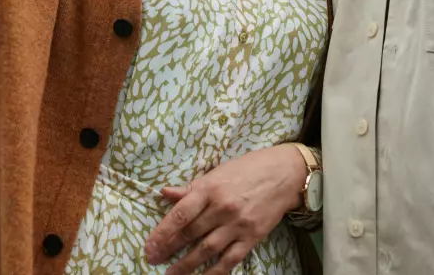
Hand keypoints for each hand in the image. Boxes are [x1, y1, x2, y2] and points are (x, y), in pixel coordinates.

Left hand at [143, 144, 305, 274]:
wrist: (284, 174)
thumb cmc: (247, 169)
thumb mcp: (216, 172)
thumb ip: (191, 188)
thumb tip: (165, 193)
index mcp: (209, 189)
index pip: (180, 214)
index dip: (163, 232)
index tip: (150, 244)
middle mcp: (222, 208)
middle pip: (191, 233)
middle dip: (169, 248)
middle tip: (153, 259)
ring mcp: (237, 225)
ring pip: (207, 250)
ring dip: (187, 264)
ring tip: (171, 274)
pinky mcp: (252, 237)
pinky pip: (230, 259)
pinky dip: (216, 271)